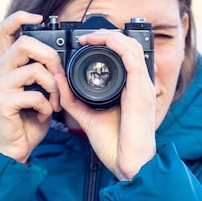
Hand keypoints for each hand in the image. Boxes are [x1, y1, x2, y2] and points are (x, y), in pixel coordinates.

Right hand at [0, 11, 63, 162]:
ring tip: (55, 103)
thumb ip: (42, 73)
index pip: (4, 29)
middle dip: (51, 57)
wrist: (13, 151)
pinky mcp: (0, 102)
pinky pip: (34, 94)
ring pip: (35, 69)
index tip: (40, 18)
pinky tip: (43, 115)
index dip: (21, 17)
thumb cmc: (26, 122)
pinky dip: (46, 106)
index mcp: (5, 66)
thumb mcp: (37, 91)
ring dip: (54, 87)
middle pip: (25, 43)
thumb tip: (60, 61)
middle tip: (59, 77)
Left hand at [56, 30, 156, 180]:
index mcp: (132, 89)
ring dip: (109, 36)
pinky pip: (132, 59)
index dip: (107, 43)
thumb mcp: (88, 117)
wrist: (130, 165)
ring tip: (90, 37)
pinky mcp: (140, 91)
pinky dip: (116, 45)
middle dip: (106, 35)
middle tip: (85, 36)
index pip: (125, 55)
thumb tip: (59, 80)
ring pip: (131, 47)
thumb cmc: (116, 146)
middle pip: (129, 45)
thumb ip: (73, 99)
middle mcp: (140, 84)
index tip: (84, 43)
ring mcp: (143, 86)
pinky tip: (101, 42)